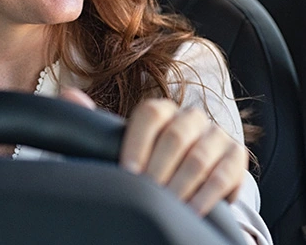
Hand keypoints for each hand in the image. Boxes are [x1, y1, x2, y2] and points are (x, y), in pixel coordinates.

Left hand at [60, 88, 247, 215]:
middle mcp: (191, 118)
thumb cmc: (150, 167)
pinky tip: (193, 209)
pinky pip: (225, 173)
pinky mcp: (236, 158)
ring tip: (168, 206)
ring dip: (182, 185)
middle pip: (175, 136)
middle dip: (158, 171)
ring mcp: (215, 136)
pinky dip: (208, 194)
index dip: (137, 143)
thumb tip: (68, 95)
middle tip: (147, 193)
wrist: (189, 185)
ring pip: (199, 156)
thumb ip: (97, 125)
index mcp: (162, 112)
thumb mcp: (123, 149)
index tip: (127, 172)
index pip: (151, 114)